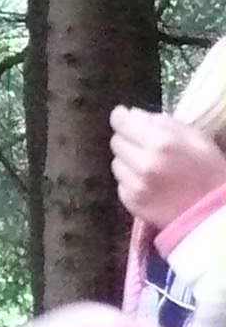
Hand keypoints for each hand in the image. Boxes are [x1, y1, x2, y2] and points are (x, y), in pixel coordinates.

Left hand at [111, 107, 225, 233]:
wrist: (211, 211)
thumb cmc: (209, 170)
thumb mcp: (195, 137)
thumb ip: (163, 122)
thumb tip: (133, 114)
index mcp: (161, 142)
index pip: (122, 122)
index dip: (121, 116)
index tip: (123, 115)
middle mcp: (143, 162)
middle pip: (116, 141)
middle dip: (127, 139)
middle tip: (143, 143)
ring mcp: (134, 183)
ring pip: (116, 162)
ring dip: (127, 160)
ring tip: (148, 164)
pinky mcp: (130, 200)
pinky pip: (120, 182)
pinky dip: (130, 179)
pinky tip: (148, 181)